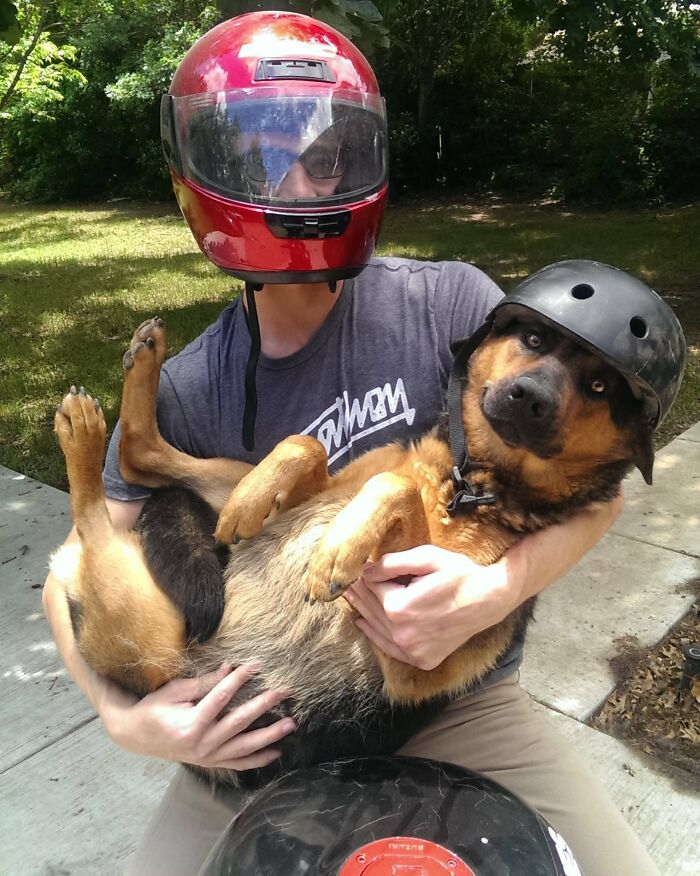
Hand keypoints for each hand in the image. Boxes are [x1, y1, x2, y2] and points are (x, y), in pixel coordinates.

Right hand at [100, 663, 294, 770]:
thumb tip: (229, 668)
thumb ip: (204, 683)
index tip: (257, 664)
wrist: (136, 737)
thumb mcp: (175, 692)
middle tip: (284, 691)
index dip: (239, 679)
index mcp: (191, 725)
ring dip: (270, 735)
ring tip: (291, 724)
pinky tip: (276, 753)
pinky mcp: (210, 763)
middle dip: (264, 705)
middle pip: (239, 722)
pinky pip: (238, 763)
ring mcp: (207, 757)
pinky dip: (257, 760)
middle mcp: (202, 745)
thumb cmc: (154, 709)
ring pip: (244, 747)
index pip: (221, 697)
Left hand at [344, 546, 513, 670]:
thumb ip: (391, 563)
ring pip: (376, 628)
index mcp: (399, 607)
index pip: (371, 588)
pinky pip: (390, 648)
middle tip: (345, 582)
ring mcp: (412, 650)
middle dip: (358, 593)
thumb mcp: (426, 558)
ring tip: (351, 598)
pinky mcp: (422, 659)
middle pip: (371, 609)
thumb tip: (365, 570)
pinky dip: (375, 636)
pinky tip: (364, 624)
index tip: (355, 568)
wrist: (489, 600)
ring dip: (362, 611)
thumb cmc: (459, 574)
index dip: (364, 575)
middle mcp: (402, 633)